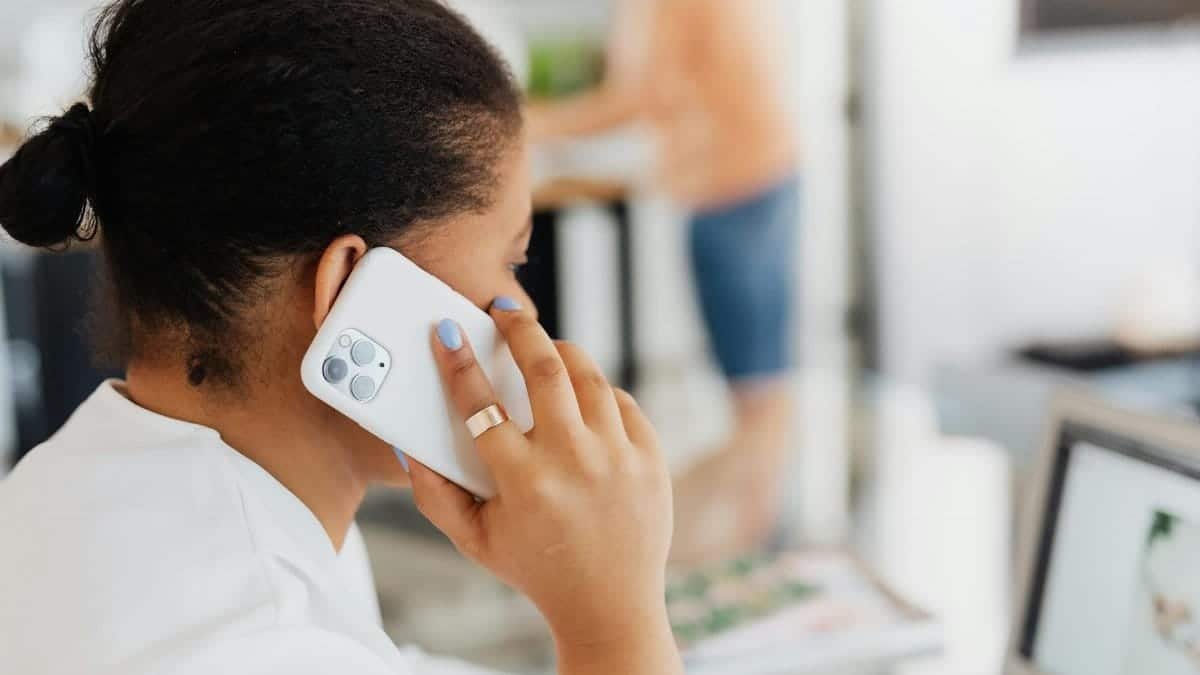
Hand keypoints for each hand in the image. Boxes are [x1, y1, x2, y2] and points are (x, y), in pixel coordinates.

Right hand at [408, 299, 680, 674]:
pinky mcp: (650, 458)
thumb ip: (434, 494)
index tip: (447, 332)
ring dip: (560, 351)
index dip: (457, 361)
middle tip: (504, 311)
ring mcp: (618, 457)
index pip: (480, 403)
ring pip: (588, 375)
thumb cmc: (535, 569)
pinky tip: (581, 396)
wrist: (610, 605)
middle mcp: (573, 462)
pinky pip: (621, 402)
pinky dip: (598, 392)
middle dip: (518, 327)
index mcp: (523, 483)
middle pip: (544, 367)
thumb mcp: (472, 540)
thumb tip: (410, 444)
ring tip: (543, 346)